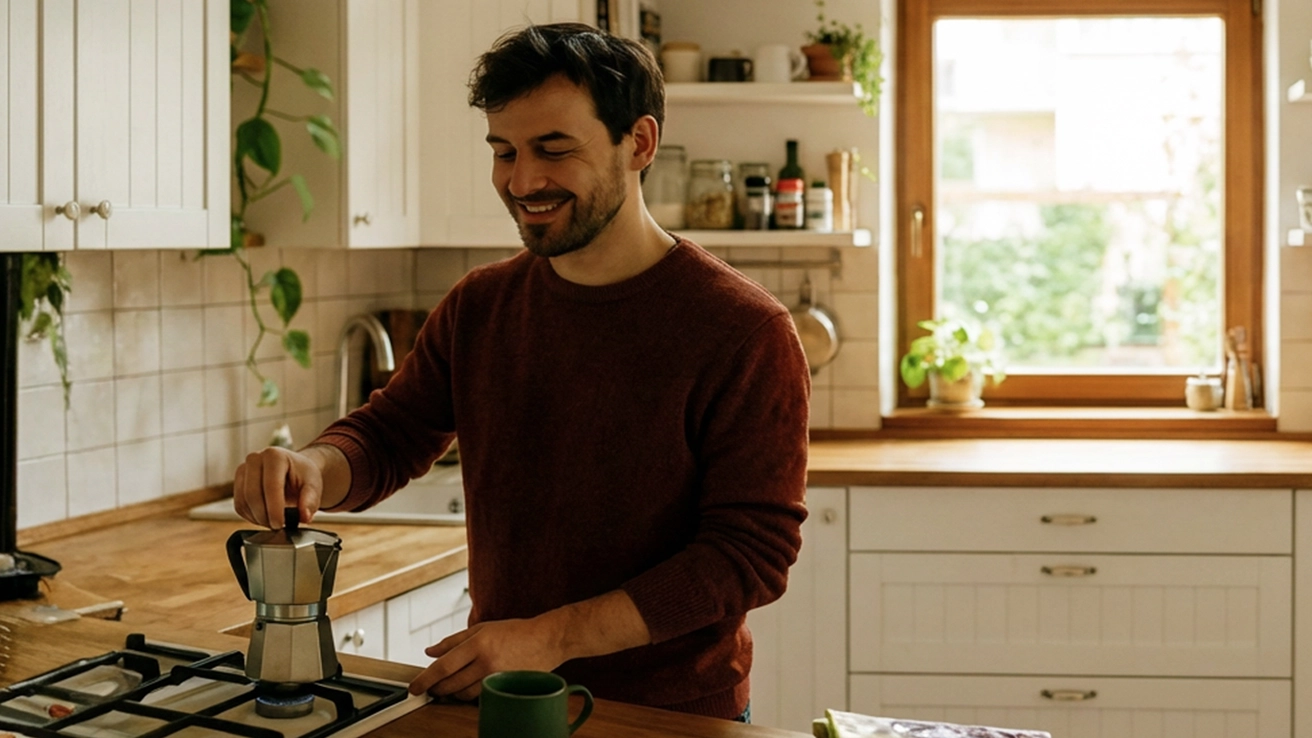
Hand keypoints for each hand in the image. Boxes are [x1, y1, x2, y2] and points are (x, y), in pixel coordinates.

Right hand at [232, 446, 324, 528]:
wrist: (294, 470)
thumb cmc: (303, 476)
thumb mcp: (313, 485)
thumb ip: (310, 500)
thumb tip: (305, 516)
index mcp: (274, 456)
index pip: (271, 486)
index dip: (274, 509)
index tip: (281, 524)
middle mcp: (255, 459)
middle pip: (252, 495)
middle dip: (265, 516)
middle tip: (278, 526)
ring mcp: (243, 470)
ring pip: (243, 502)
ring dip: (258, 518)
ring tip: (274, 521)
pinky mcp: (237, 483)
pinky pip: (239, 506)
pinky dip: (251, 517)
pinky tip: (265, 517)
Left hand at [407, 618, 564, 700]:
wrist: (547, 640)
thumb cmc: (515, 631)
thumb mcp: (482, 628)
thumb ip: (453, 641)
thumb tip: (429, 652)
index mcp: (478, 644)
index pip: (444, 666)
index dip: (425, 679)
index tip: (414, 688)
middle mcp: (486, 663)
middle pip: (451, 685)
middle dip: (436, 689)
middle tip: (430, 688)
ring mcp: (497, 677)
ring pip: (464, 694)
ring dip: (452, 693)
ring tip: (448, 687)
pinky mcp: (504, 687)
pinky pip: (479, 697)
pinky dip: (469, 694)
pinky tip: (468, 687)